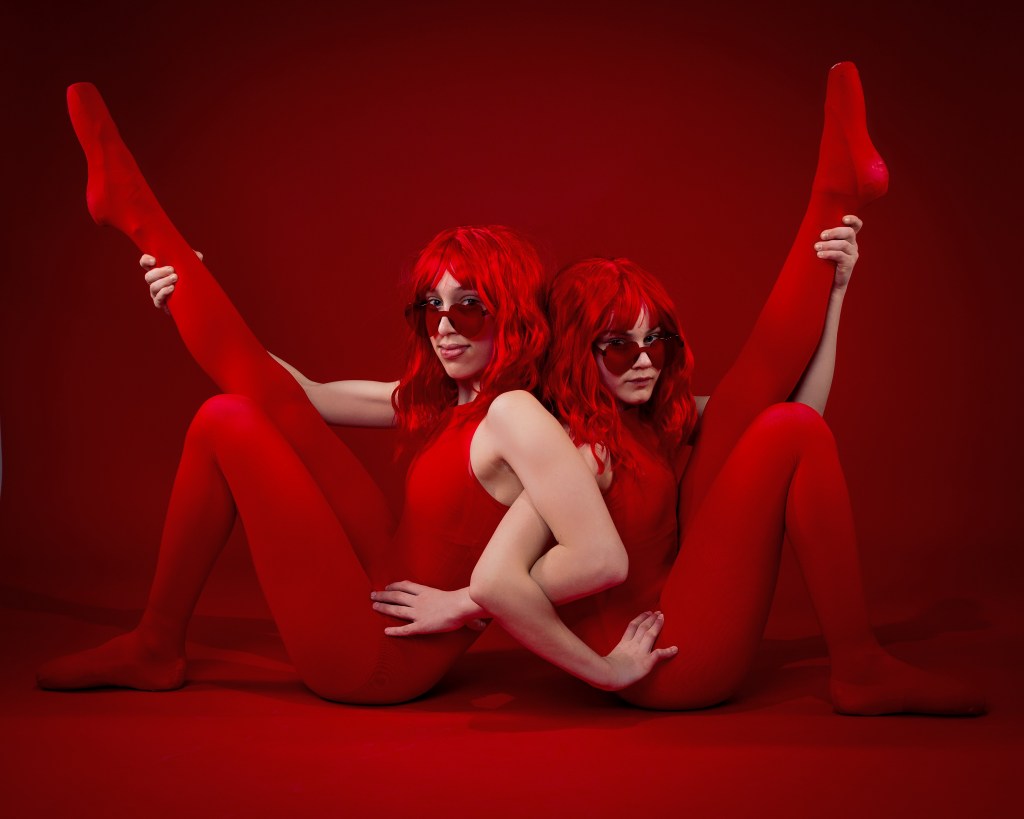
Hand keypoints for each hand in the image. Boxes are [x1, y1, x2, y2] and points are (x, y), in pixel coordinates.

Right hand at [140, 249, 202, 312]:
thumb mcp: (193, 266)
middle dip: (159, 272)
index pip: (145, 262)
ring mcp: (156, 292)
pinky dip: (164, 293)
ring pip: (153, 286)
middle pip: (148, 276)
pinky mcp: (161, 303)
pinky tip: (172, 288)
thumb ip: (193, 257)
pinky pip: (157, 299)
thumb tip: (195, 254)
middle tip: (172, 270)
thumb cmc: (192, 279)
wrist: (197, 299)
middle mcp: (155, 281)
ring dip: (163, 282)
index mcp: (158, 269)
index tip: (154, 260)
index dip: (146, 260)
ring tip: (175, 278)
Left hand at [371, 581, 487, 636]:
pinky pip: (405, 629)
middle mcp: (419, 601)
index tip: (387, 586)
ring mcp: (419, 613)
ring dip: (384, 608)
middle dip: (383, 595)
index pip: (406, 586)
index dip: (395, 586)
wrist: (462, 606)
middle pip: (397, 596)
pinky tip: (386, 632)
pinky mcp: (421, 626)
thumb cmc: (462, 601)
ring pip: (396, 610)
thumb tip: (460, 603)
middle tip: (372, 595)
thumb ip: (453, 599)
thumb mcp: (454, 595)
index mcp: (427, 592)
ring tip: (373, 607)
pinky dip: (394, 631)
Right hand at [598, 611, 677, 690]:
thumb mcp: (606, 660)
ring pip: (650, 635)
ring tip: (663, 618)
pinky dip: (668, 652)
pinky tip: (675, 649)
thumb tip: (609, 661)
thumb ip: (612, 658)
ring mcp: (640, 653)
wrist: (608, 675)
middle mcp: (632, 645)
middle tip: (658, 612)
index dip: (640, 618)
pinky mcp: (646, 662)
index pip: (633, 626)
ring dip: (657, 625)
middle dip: (651, 618)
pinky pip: (659, 655)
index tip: (647, 612)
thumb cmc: (604, 671)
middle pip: (643, 627)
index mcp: (623, 644)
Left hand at [814, 214, 861, 292]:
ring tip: (816, 247)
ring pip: (843, 245)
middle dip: (835, 232)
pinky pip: (840, 256)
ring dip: (829, 244)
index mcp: (848, 238)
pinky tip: (819, 255)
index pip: (856, 226)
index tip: (843, 219)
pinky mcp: (849, 264)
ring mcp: (852, 254)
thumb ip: (823, 238)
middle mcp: (853, 244)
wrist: (829, 283)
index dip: (853, 220)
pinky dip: (829, 254)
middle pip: (849, 233)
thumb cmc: (823, 262)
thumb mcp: (825, 248)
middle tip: (821, 236)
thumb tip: (807, 228)